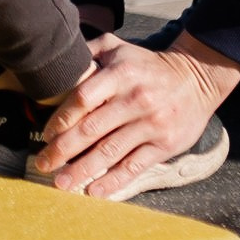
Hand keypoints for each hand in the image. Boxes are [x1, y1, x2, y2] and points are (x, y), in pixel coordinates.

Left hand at [32, 30, 239, 198]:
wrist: (196, 79)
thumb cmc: (147, 66)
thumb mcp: (119, 48)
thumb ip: (89, 52)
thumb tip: (57, 61)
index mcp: (120, 74)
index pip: (83, 98)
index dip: (61, 119)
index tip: (46, 135)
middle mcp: (135, 99)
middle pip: (91, 129)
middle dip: (63, 150)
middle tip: (43, 164)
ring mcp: (151, 124)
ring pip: (109, 152)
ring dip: (82, 170)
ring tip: (62, 183)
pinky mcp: (164, 145)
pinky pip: (134, 166)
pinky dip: (113, 181)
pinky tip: (94, 191)